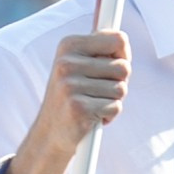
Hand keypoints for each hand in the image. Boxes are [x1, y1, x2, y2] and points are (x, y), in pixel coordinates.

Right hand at [0, 31, 131, 173]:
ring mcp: (71, 86)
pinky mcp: (79, 108)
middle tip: (99, 91)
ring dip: (112, 101)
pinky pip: (115, 107)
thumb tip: (123, 41)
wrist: (50, 134)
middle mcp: (67, 63)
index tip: (115, 65)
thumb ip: (101, 51)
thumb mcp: (79, 65)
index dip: (124, 55)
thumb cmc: (72, 96)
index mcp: (68, 45)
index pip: (118, 39)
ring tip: (93, 104)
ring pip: (121, 89)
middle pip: (124, 67)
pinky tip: (91, 117)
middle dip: (119, 83)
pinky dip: (109, 116)